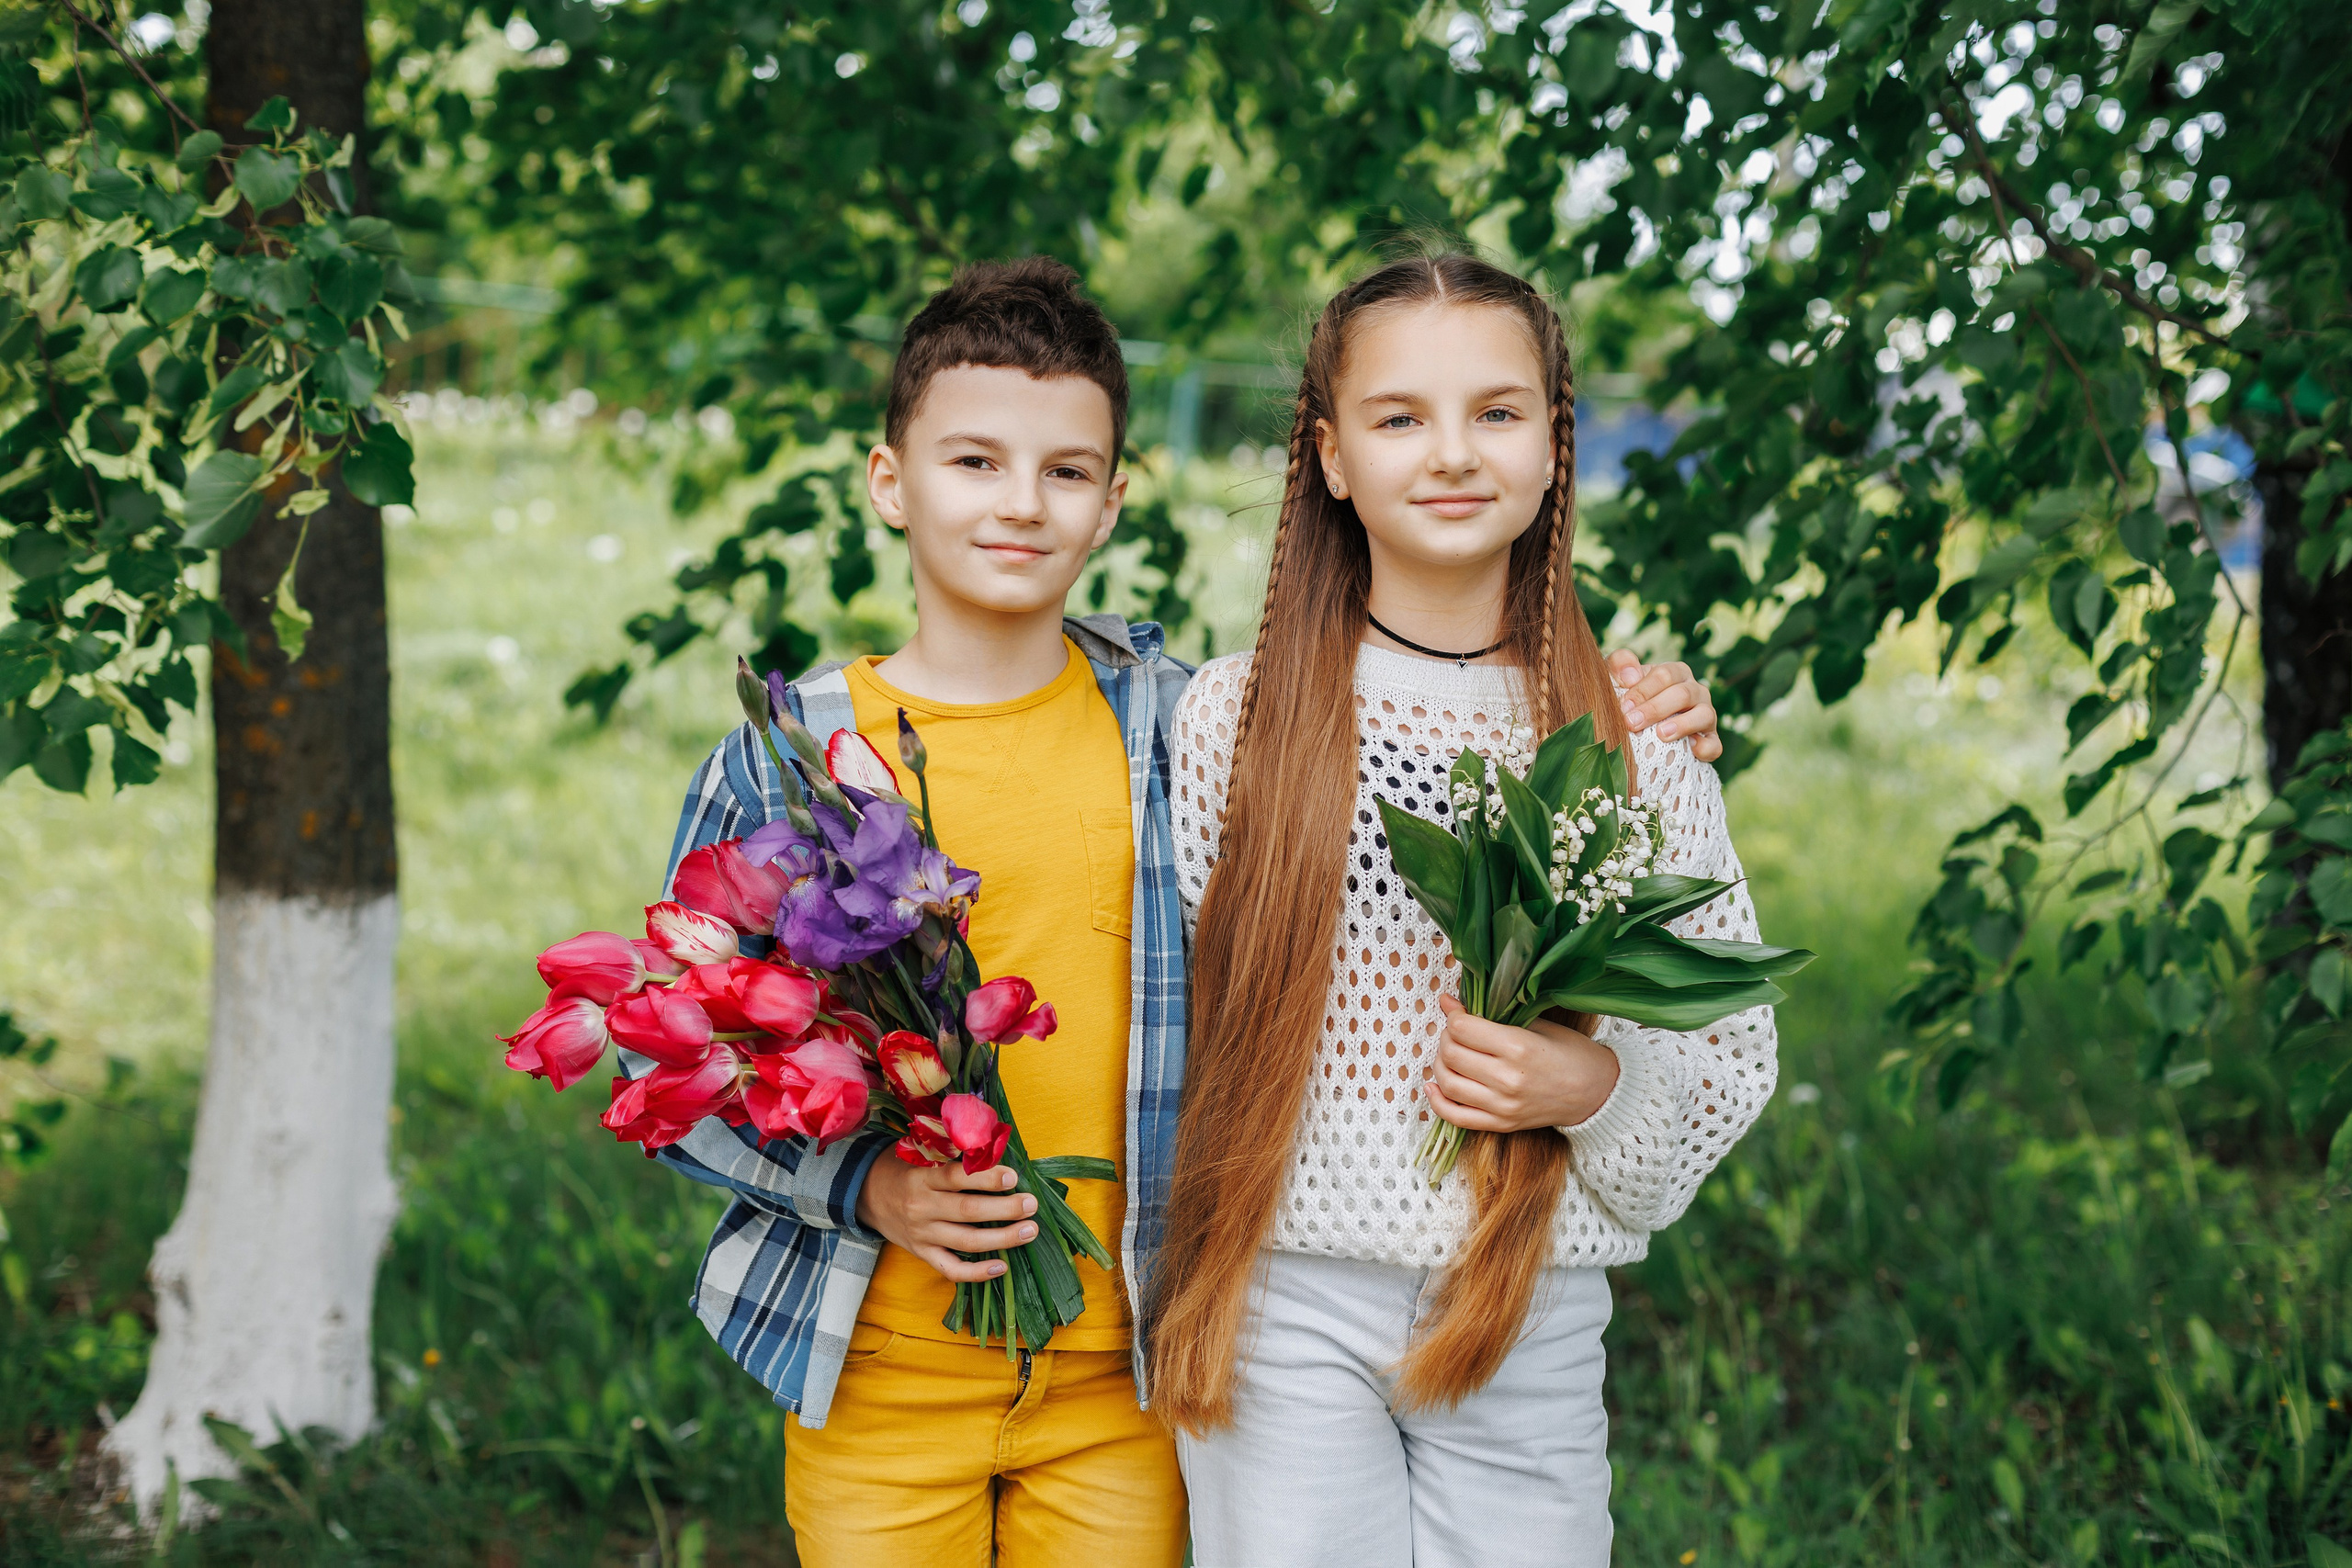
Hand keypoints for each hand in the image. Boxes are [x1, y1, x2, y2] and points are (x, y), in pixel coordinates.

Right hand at [855, 1156, 1036, 1282]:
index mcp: (922, 1178)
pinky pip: (951, 1269)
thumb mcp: (919, 1154)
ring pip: (967, 1242)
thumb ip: (951, 1154)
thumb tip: (994, 1148)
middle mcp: (922, 1208)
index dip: (986, 1178)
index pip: (957, 1178)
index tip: (1013, 1176)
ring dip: (1003, 1238)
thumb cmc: (903, 1169)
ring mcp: (922, 1235)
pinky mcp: (923, 1254)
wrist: (866, 1196)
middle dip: (1005, 1209)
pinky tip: (1002, 1267)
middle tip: (1031, 1204)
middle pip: (969, 1211)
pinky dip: (977, 1273)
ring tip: (1030, 1231)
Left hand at [1426, 995, 1620, 1132]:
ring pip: (1449, 1083)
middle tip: (1455, 1031)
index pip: (1463, 1029)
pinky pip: (1456, 1117)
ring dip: (1440, 1064)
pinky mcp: (1502, 1125)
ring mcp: (1503, 1106)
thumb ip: (1492, 1015)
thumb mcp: (1537, 1024)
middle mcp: (1507, 1079)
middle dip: (1446, 1037)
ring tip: (1449, 1054)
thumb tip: (1447, 1001)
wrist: (1597, 1093)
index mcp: (1519, 1048)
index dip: (1454, 1016)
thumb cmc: (1570, 1053)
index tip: (1458, 1012)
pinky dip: (1438, 1102)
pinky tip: (1434, 1085)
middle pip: (1452, 1054)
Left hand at [1605, 648, 1722, 762]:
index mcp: (1676, 673)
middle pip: (1682, 694)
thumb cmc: (1631, 699)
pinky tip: (1691, 750)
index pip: (1664, 675)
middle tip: (1632, 723)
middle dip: (1655, 708)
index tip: (1624, 706)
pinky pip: (1714, 745)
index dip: (1643, 690)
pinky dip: (1706, 747)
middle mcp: (1695, 691)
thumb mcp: (1621, 678)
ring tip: (1660, 734)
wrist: (1643, 731)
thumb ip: (1620, 664)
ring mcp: (1706, 716)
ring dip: (1683, 724)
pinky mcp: (1710, 741)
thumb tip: (1630, 676)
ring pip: (1704, 714)